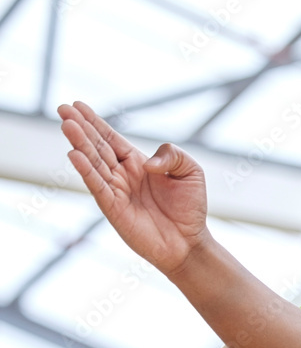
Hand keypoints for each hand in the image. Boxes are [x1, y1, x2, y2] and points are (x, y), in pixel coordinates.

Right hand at [59, 101, 209, 277]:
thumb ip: (172, 155)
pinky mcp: (114, 209)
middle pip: (98, 147)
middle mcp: (123, 175)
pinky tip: (74, 155)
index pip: (111, 138)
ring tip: (67, 125)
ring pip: (94, 163)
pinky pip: (97, 187)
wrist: (189, 242)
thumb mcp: (190, 171)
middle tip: (63, 109)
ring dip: (80, 144)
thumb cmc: (190, 207)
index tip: (77, 105)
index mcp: (137, 163)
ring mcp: (116, 191)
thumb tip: (146, 162)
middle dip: (81, 128)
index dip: (95, 122)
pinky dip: (86, 171)